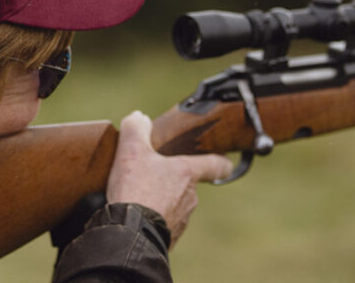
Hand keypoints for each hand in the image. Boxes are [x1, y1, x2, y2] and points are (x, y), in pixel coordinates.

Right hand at [106, 110, 233, 244]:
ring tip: (138, 197)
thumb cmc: (135, 189)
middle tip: (151, 175)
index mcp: (186, 172)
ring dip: (161, 200)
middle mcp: (190, 196)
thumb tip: (138, 118)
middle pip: (187, 183)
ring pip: (175, 204)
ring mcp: (182, 218)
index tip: (225, 160)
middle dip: (172, 179)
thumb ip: (136, 129)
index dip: (221, 160)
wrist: (129, 233)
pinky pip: (165, 223)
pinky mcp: (171, 237)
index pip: (216, 164)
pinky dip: (154, 218)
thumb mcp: (131, 151)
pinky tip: (137, 215)